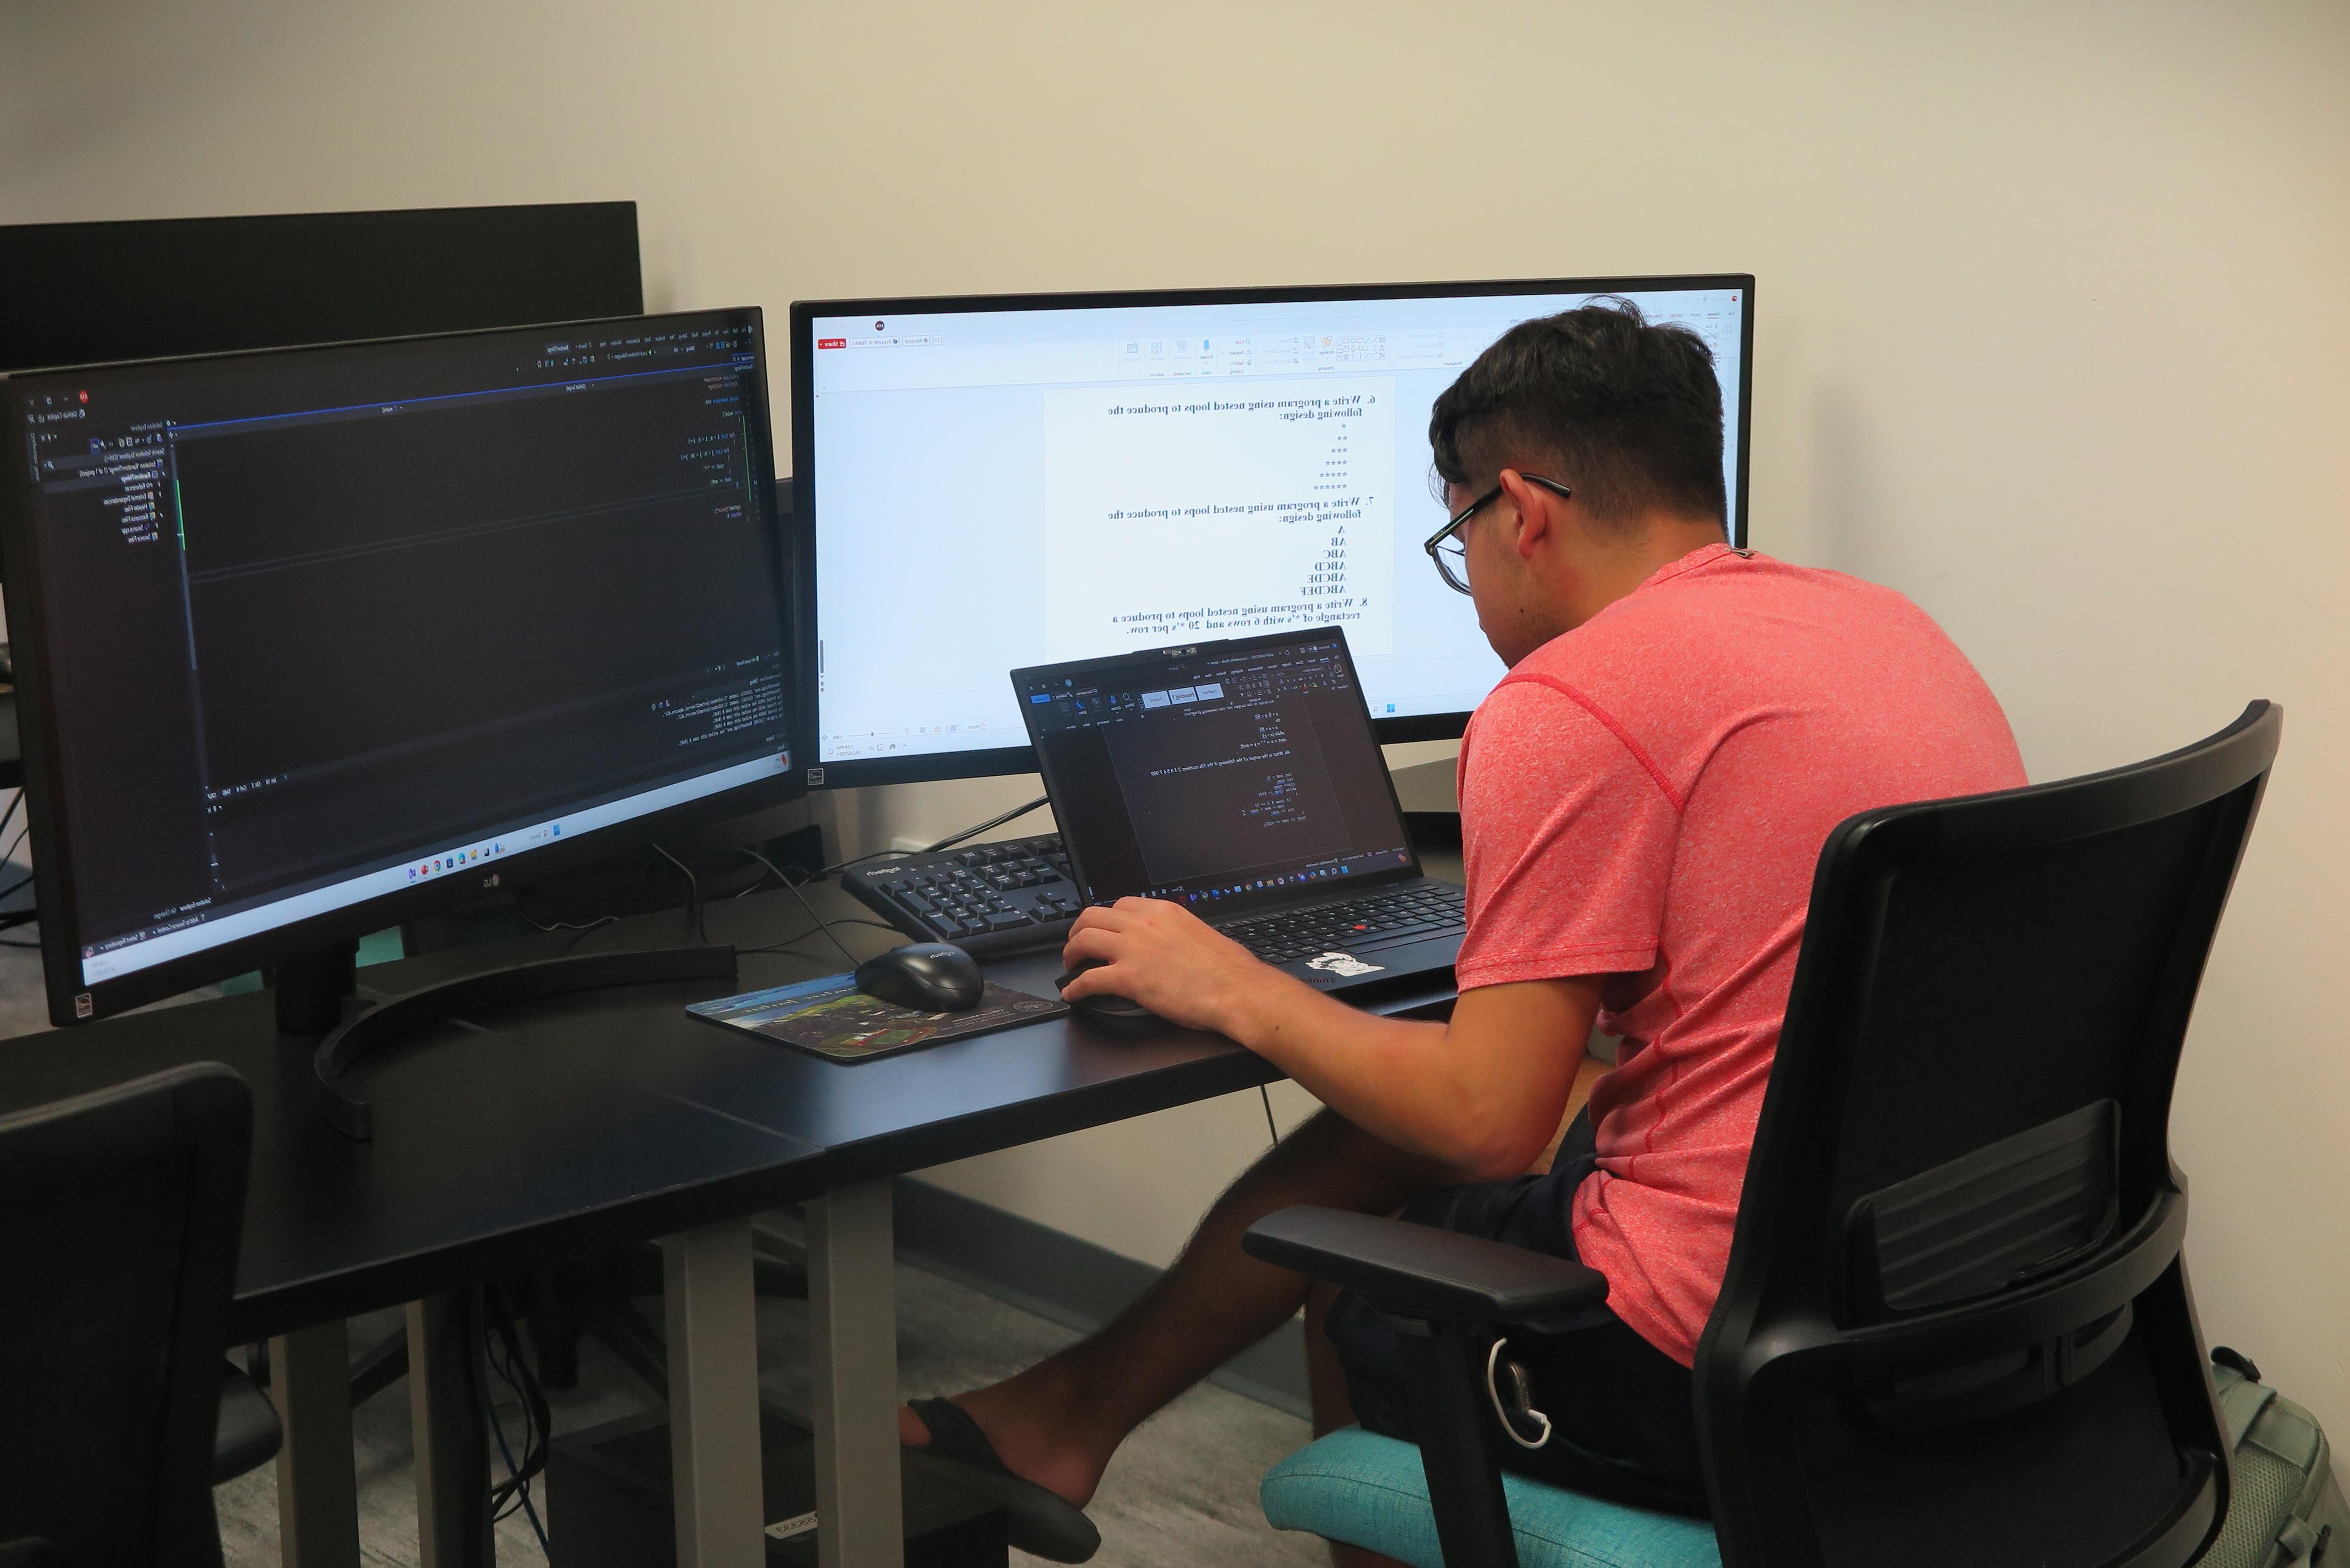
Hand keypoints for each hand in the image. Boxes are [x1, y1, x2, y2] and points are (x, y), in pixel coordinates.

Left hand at [1059, 897, 1286, 1035]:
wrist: (1237, 989)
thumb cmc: (1228, 969)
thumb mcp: (1200, 934)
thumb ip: (1177, 933)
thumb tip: (1169, 945)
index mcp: (1164, 911)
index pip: (1120, 905)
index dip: (1105, 918)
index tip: (1102, 929)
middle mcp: (1144, 924)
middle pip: (1093, 916)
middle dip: (1079, 930)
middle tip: (1077, 945)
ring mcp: (1134, 949)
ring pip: (1084, 940)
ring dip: (1071, 953)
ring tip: (1070, 965)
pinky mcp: (1128, 978)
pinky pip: (1089, 979)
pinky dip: (1075, 987)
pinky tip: (1073, 994)